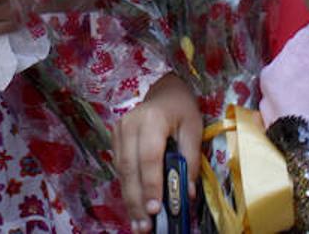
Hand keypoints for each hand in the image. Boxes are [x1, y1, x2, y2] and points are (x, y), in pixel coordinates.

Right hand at [114, 73, 202, 232]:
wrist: (164, 89)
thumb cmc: (181, 109)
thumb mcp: (194, 129)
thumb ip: (190, 161)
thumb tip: (187, 194)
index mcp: (151, 119)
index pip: (148, 157)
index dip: (150, 184)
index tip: (155, 209)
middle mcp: (129, 125)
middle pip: (130, 168)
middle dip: (136, 200)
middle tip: (144, 227)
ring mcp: (118, 131)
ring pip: (121, 172)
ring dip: (130, 200)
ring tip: (139, 225)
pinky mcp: (114, 139)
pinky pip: (120, 169)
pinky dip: (128, 189)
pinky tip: (135, 207)